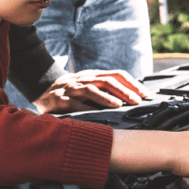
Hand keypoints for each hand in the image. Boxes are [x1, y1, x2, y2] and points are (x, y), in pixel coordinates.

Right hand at [32, 70, 151, 114]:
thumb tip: (132, 100)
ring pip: (91, 89)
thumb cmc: (73, 91)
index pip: (117, 74)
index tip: (144, 94)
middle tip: (136, 100)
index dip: (132, 83)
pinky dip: (85, 108)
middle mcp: (85, 79)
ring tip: (119, 104)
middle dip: (124, 90)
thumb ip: (107, 90)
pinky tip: (94, 114)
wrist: (44, 90)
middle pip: (107, 81)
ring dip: (106, 97)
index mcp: (94, 75)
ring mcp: (72, 88)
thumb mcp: (91, 86)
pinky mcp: (60, 100)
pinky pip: (74, 103)